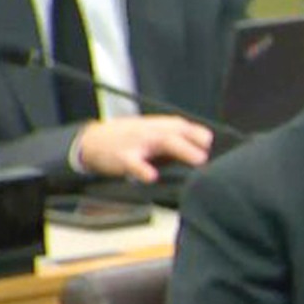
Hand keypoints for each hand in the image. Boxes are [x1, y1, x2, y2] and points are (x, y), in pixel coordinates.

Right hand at [75, 115, 213, 181]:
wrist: (91, 141)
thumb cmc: (128, 140)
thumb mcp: (152, 135)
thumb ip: (176, 141)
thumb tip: (204, 153)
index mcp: (159, 126)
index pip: (185, 127)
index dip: (201, 136)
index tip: (213, 148)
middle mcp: (151, 131)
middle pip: (177, 132)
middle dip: (196, 142)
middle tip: (210, 156)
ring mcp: (137, 143)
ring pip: (162, 141)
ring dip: (183, 149)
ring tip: (198, 160)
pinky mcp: (123, 157)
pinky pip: (134, 163)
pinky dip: (143, 169)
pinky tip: (151, 177)